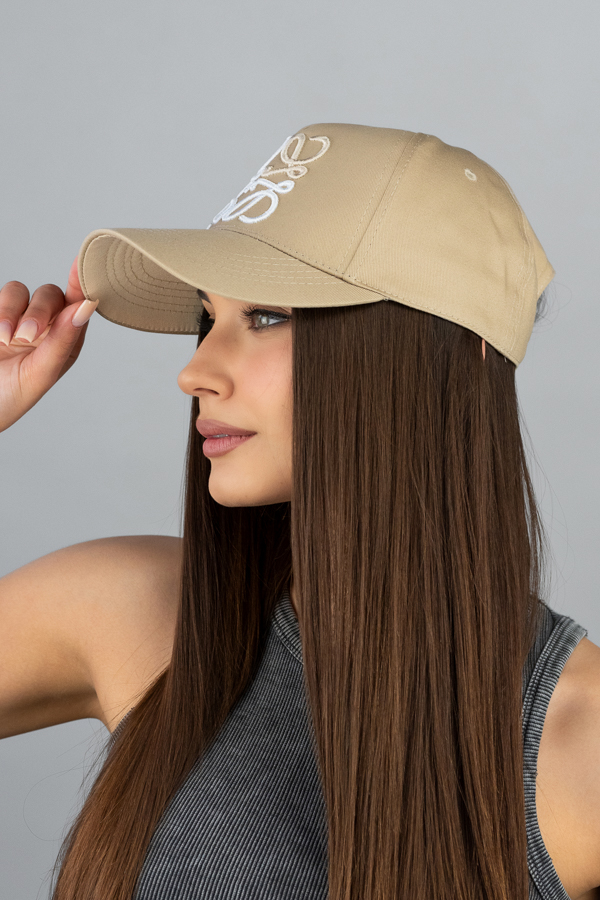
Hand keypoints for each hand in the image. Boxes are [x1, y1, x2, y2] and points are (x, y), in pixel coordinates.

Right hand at [0, 258, 97, 431]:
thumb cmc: (11, 397)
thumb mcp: (41, 373)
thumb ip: (62, 340)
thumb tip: (85, 308)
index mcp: (64, 341)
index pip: (78, 306)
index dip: (82, 283)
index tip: (80, 265)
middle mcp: (43, 327)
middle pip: (50, 295)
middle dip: (39, 311)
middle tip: (25, 336)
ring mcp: (16, 319)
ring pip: (20, 290)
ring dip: (12, 312)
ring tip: (3, 340)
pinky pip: (0, 296)